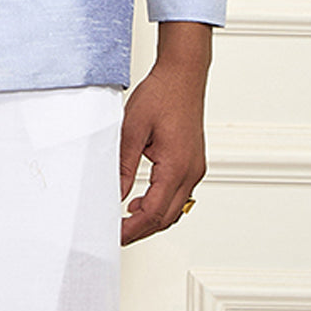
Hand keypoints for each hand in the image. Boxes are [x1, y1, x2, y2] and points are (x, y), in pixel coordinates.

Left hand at [119, 21, 210, 244]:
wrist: (182, 75)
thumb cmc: (161, 95)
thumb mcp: (132, 128)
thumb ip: (124, 165)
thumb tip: (116, 193)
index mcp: (177, 166)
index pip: (154, 213)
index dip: (133, 228)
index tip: (115, 234)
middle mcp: (191, 171)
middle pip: (167, 217)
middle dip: (141, 229)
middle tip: (117, 232)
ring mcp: (195, 168)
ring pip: (175, 209)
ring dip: (152, 218)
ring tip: (126, 218)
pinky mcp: (194, 163)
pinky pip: (179, 194)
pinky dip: (161, 204)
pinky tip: (143, 200)